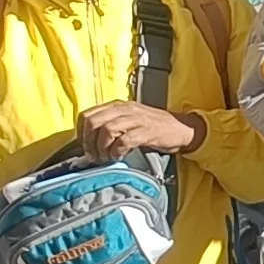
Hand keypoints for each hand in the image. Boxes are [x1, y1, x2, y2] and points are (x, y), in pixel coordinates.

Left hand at [71, 100, 202, 158]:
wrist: (182, 128)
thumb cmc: (154, 127)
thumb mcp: (129, 120)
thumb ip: (110, 125)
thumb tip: (89, 142)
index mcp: (117, 106)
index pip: (87, 115)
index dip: (81, 133)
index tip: (86, 147)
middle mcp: (125, 109)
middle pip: (93, 122)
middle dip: (89, 142)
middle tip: (94, 155)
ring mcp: (136, 119)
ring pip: (106, 130)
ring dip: (102, 148)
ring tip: (106, 157)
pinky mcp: (147, 131)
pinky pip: (124, 140)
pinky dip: (117, 151)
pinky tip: (119, 157)